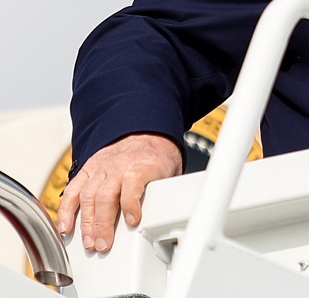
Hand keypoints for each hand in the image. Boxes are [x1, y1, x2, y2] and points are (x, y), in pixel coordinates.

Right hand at [56, 133, 181, 251]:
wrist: (146, 134)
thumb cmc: (157, 158)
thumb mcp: (171, 172)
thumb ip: (164, 191)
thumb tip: (168, 216)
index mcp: (143, 164)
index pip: (133, 181)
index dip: (131, 202)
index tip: (133, 221)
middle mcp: (119, 165)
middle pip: (106, 195)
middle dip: (103, 224)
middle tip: (103, 245)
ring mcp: (102, 167)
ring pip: (88, 195)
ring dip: (86, 223)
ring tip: (89, 242)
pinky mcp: (88, 169)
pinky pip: (73, 190)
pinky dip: (67, 210)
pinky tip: (66, 227)